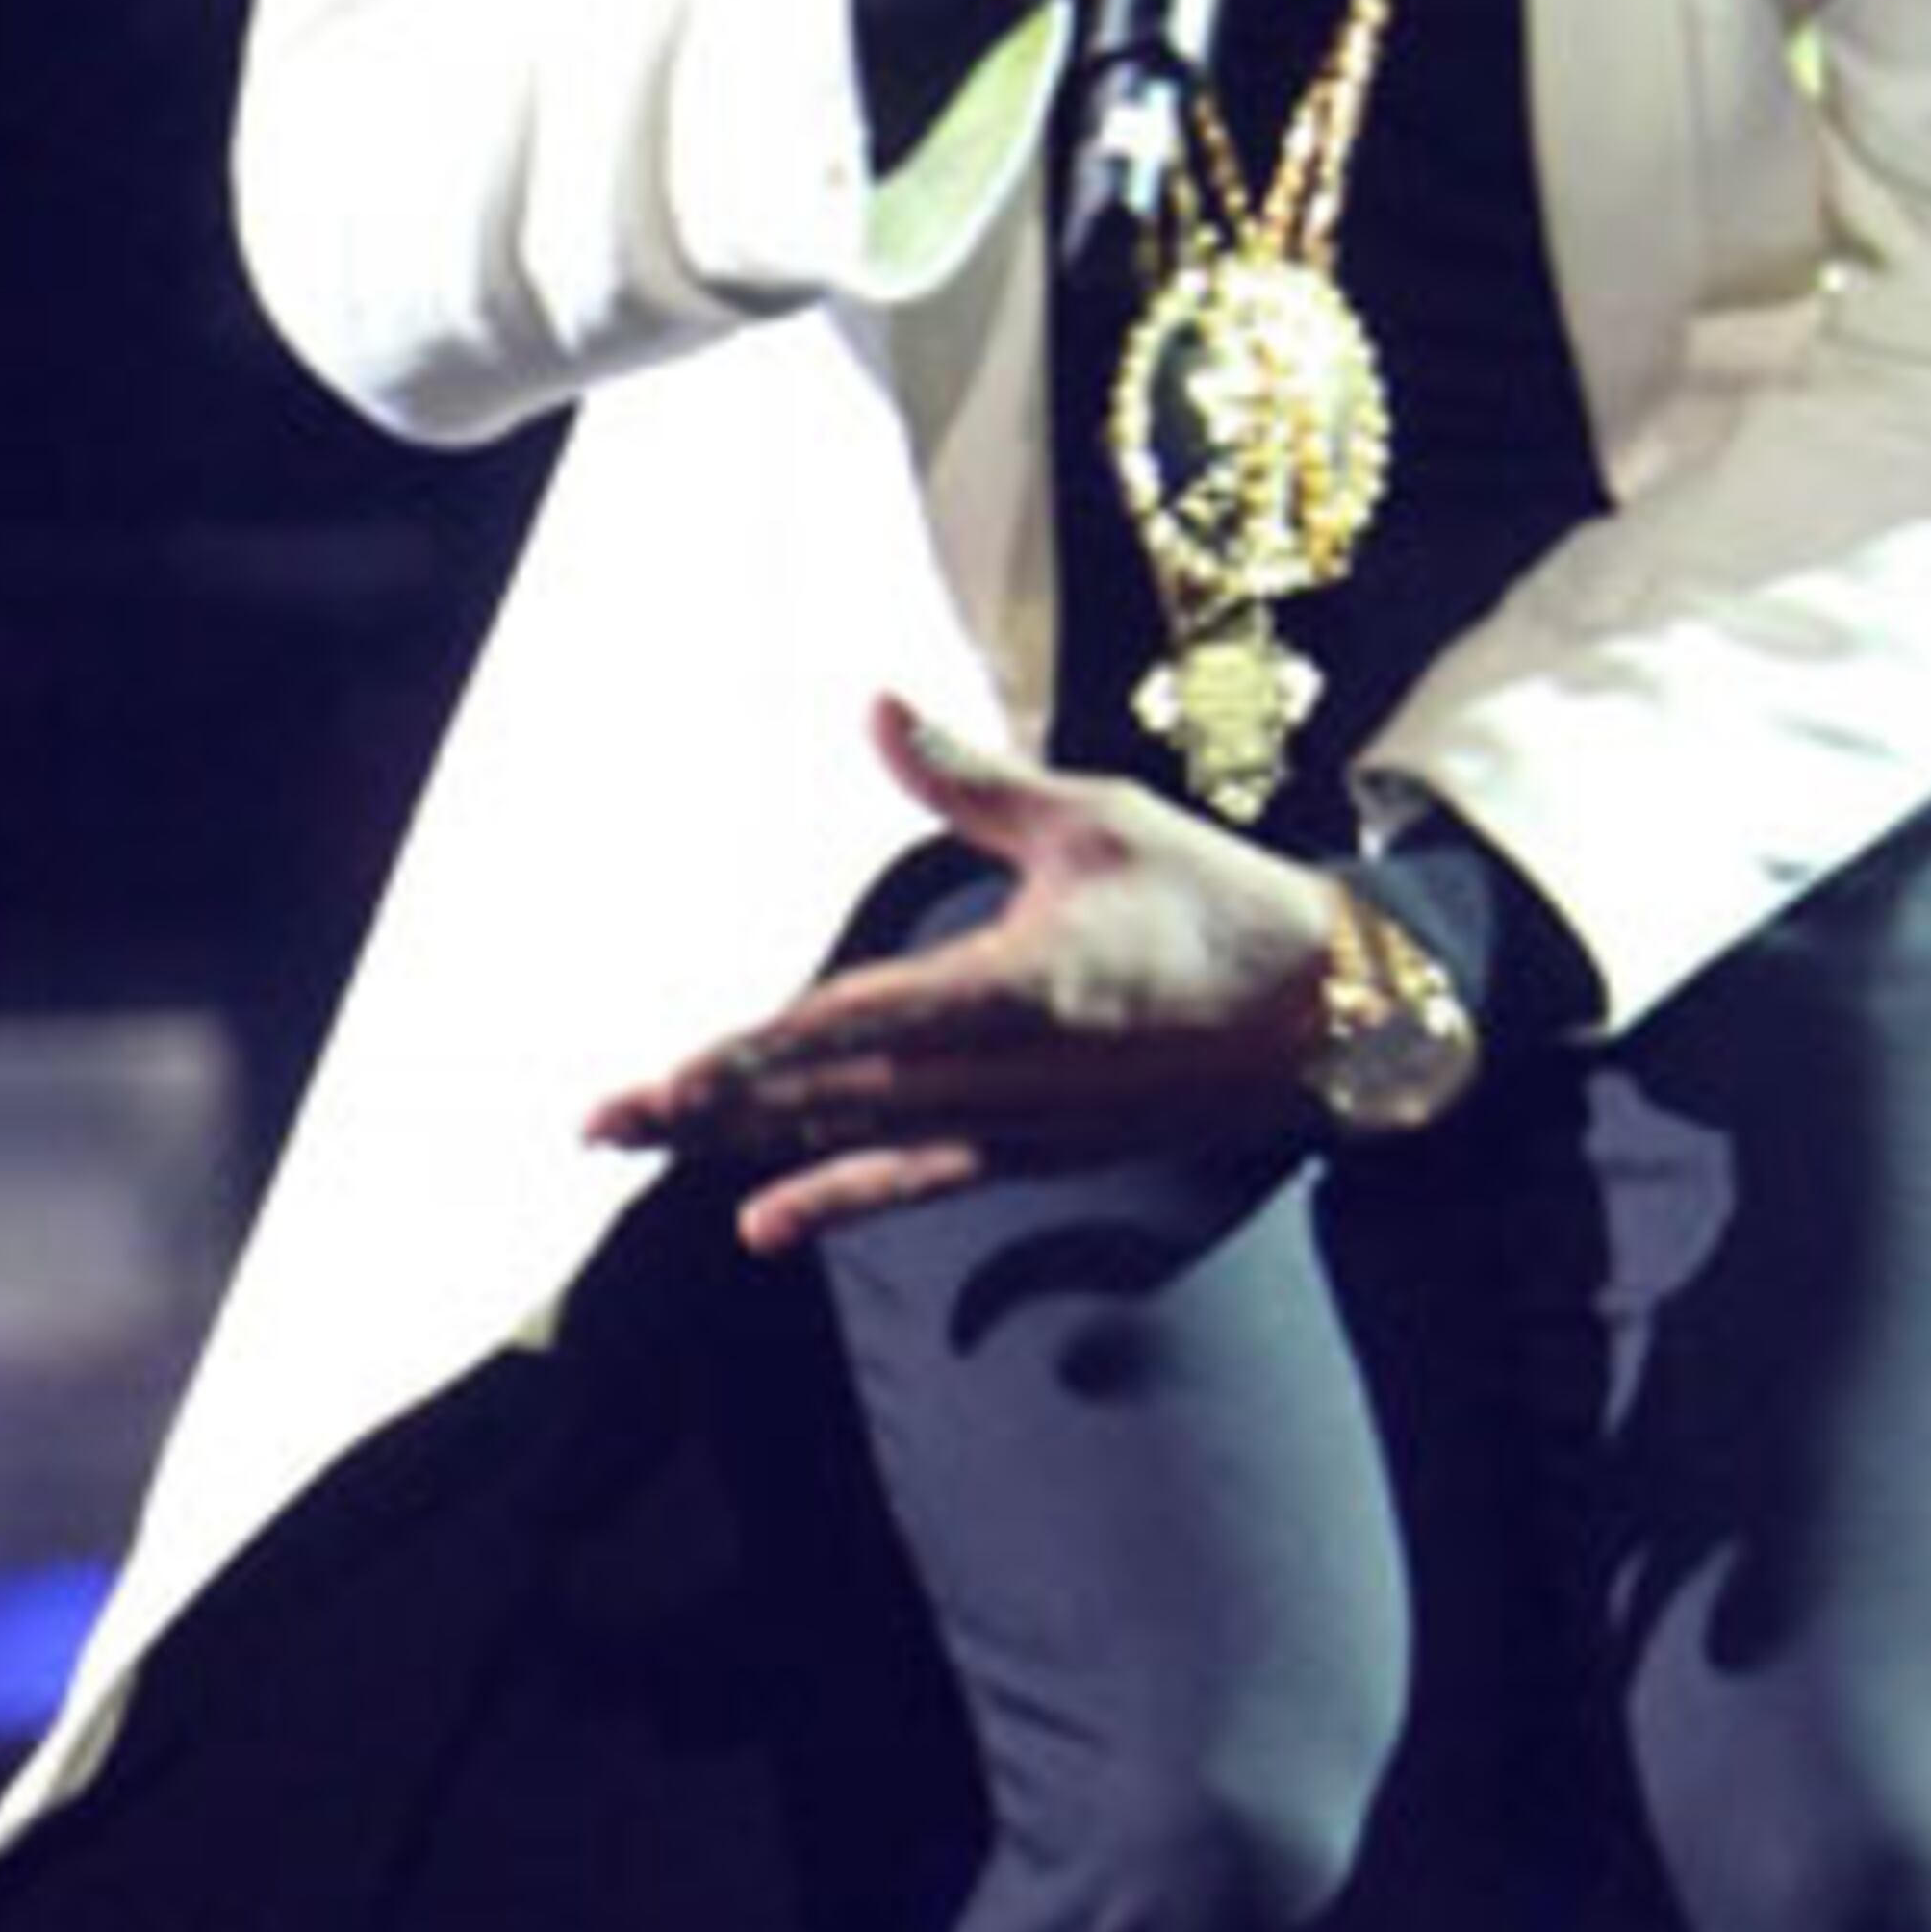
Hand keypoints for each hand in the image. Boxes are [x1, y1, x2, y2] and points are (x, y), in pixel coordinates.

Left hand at [589, 692, 1352, 1250]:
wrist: (1331, 1014)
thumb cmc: (1213, 898)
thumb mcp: (1093, 819)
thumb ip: (969, 781)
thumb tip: (871, 708)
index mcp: (1018, 987)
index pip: (857, 1026)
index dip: (756, 1056)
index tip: (669, 1073)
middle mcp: (1007, 1076)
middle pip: (828, 1099)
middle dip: (710, 1112)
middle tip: (599, 1122)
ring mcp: (1020, 1124)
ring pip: (855, 1141)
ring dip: (744, 1147)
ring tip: (642, 1149)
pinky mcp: (1038, 1150)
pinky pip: (918, 1180)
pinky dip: (837, 1199)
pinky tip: (761, 1223)